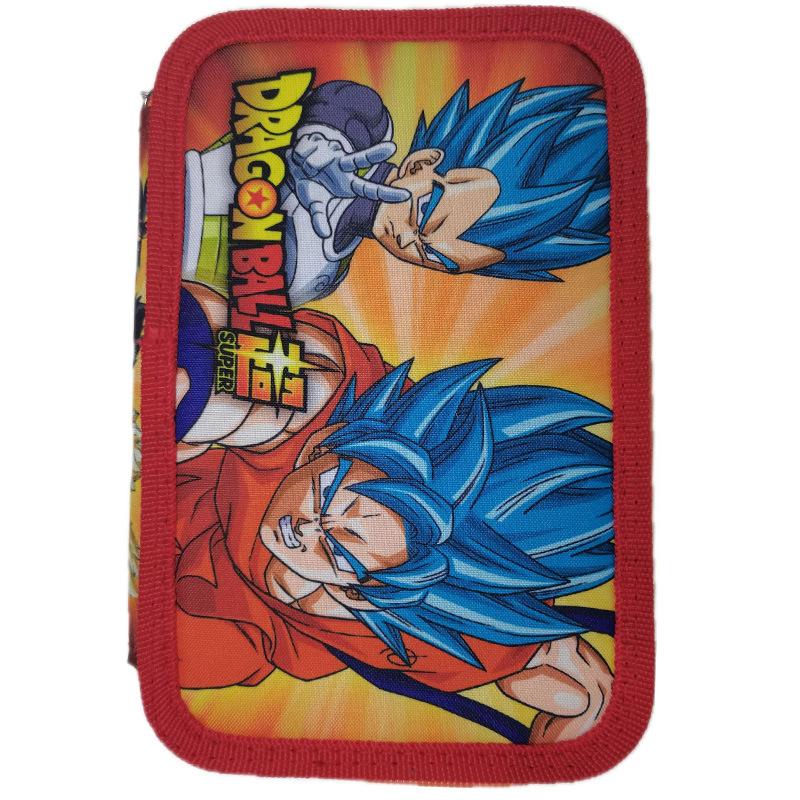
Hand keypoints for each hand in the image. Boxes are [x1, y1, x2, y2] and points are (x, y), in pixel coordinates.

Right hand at [289, 134, 409, 237]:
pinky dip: (301, 157)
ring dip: (311, 163)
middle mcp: (346, 167)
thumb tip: (324, 235)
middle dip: (376, 153)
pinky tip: (300, 159)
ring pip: (323, 156)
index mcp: (349, 185)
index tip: (406, 195)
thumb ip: (319, 218)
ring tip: (305, 168)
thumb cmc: (309, 185)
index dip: (387, 193)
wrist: (294, 164)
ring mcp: (336, 153)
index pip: (371, 190)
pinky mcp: (322, 142)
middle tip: (392, 147)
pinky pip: (308, 152)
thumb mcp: (313, 204)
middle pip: (363, 159)